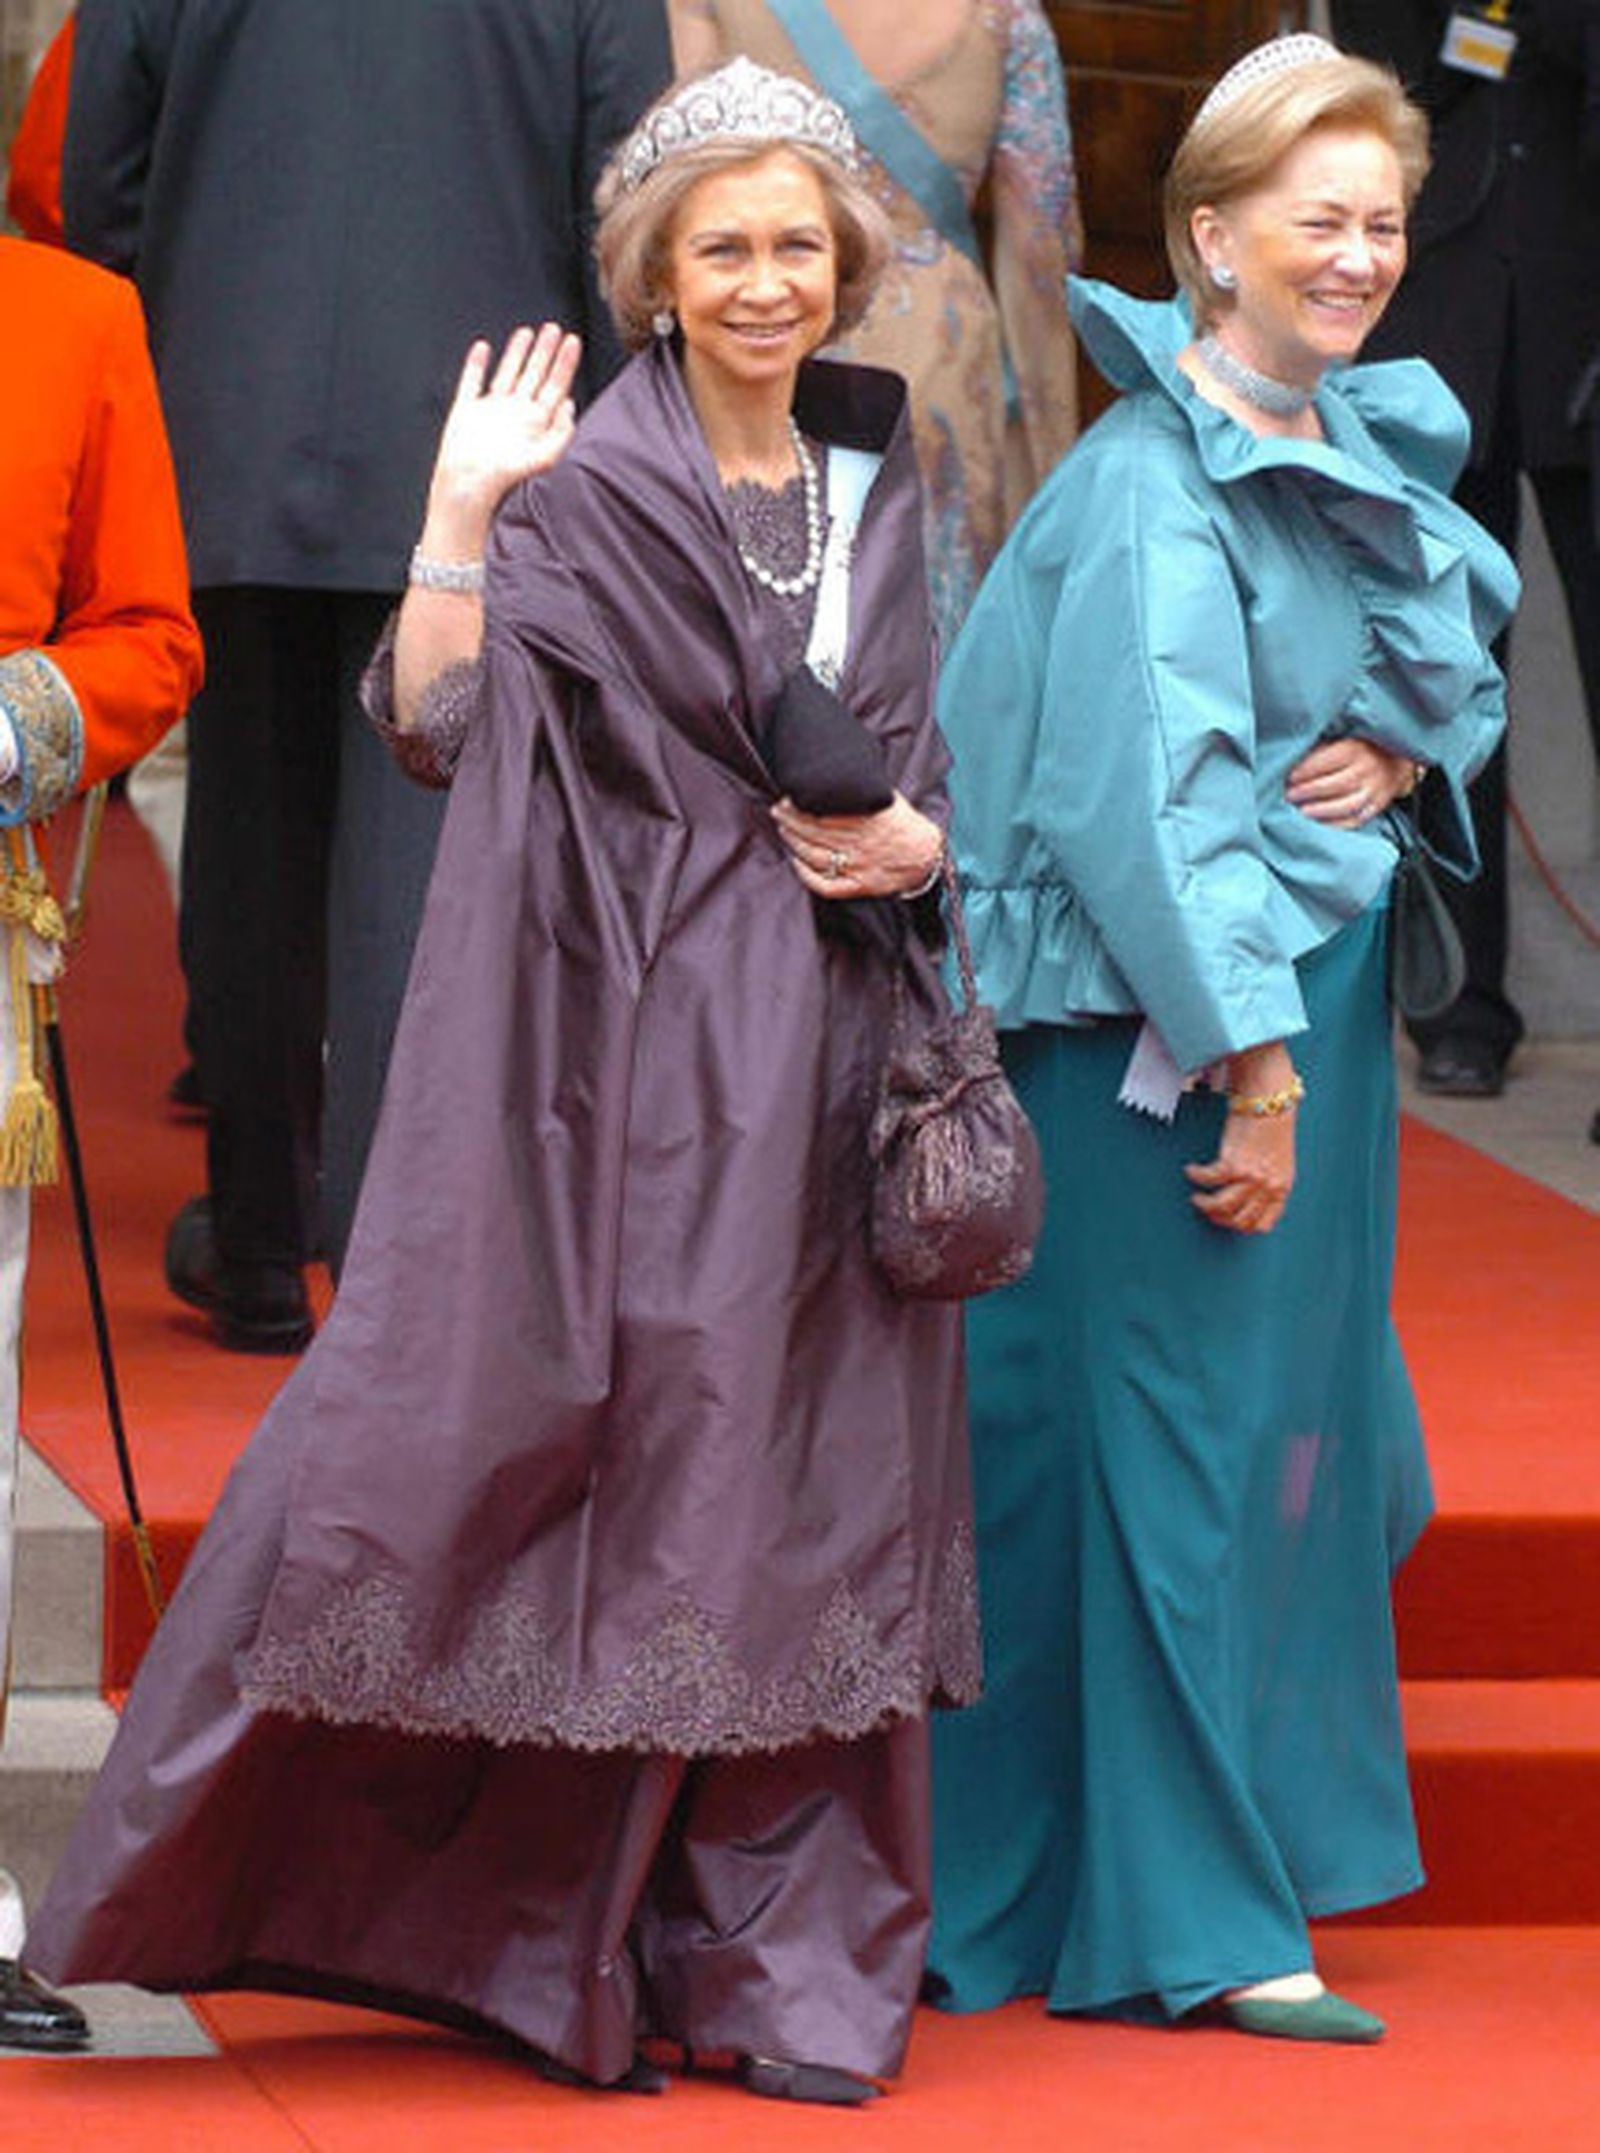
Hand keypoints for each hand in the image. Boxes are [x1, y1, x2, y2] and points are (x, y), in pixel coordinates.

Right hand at [419, 324, 582, 556]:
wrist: (467, 488)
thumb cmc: (504, 480)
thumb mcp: (544, 458)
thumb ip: (561, 433)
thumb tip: (570, 405)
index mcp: (535, 423)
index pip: (555, 386)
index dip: (565, 363)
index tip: (573, 341)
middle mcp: (515, 414)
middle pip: (535, 375)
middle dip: (545, 351)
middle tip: (554, 328)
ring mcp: (491, 412)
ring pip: (508, 374)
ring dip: (517, 352)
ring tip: (527, 332)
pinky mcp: (466, 412)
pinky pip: (471, 382)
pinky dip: (475, 364)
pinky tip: (482, 348)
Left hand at [770, 792, 943, 898]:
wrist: (928, 856)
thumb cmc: (906, 824)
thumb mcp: (889, 798)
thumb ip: (866, 789)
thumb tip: (844, 770)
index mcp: (868, 820)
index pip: (824, 813)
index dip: (801, 806)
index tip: (788, 797)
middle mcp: (860, 844)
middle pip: (815, 832)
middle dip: (791, 820)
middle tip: (777, 811)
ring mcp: (858, 867)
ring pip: (816, 855)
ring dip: (794, 842)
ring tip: (782, 829)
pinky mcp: (858, 886)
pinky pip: (826, 885)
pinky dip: (807, 875)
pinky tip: (795, 861)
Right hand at [1184, 1041, 1296, 1234]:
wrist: (1269, 1101)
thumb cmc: (1271, 1126)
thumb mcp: (1278, 1161)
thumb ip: (1267, 1181)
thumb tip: (1248, 1196)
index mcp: (1282, 1188)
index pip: (1263, 1224)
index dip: (1241, 1226)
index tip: (1227, 1218)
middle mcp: (1268, 1185)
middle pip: (1239, 1220)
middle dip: (1219, 1218)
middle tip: (1207, 1207)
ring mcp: (1252, 1176)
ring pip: (1222, 1206)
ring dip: (1205, 1204)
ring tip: (1197, 1196)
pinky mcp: (1234, 1162)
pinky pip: (1208, 1179)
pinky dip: (1196, 1176)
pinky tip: (1192, 1170)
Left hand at [1286, 738, 1413, 828]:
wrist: (1395, 761)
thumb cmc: (1359, 749)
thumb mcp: (1342, 739)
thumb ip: (1321, 750)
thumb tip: (1292, 762)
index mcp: (1355, 749)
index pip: (1325, 762)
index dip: (1304, 771)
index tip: (1288, 777)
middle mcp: (1367, 769)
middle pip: (1333, 785)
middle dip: (1308, 792)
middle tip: (1289, 796)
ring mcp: (1375, 790)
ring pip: (1345, 805)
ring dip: (1319, 810)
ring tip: (1301, 811)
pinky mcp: (1377, 806)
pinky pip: (1354, 820)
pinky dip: (1334, 824)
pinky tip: (1318, 823)